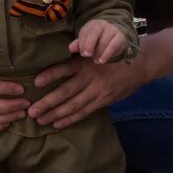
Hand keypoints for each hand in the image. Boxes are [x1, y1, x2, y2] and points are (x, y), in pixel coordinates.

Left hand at [28, 53, 148, 128]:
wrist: (141, 65)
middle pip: (66, 91)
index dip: (50, 75)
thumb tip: (58, 57)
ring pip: (74, 105)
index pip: (65, 68)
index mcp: (86, 62)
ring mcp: (98, 91)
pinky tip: (57, 123)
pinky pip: (85, 112)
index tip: (36, 82)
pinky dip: (70, 119)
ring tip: (40, 120)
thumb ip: (78, 56)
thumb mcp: (95, 49)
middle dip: (47, 102)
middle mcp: (91, 77)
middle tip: (31, 111)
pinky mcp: (104, 101)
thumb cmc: (112, 56)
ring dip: (56, 114)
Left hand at [69, 19, 128, 63]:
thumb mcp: (86, 40)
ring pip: (105, 40)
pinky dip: (107, 54)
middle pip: (96, 33)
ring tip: (95, 60)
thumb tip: (71, 48)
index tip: (82, 53)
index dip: (84, 42)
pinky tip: (102, 60)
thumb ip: (79, 44)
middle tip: (86, 55)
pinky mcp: (120, 37)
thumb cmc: (96, 39)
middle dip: (90, 45)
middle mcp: (103, 25)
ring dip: (98, 52)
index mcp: (93, 24)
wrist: (113, 35)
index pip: (88, 31)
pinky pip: (114, 45)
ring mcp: (113, 30)